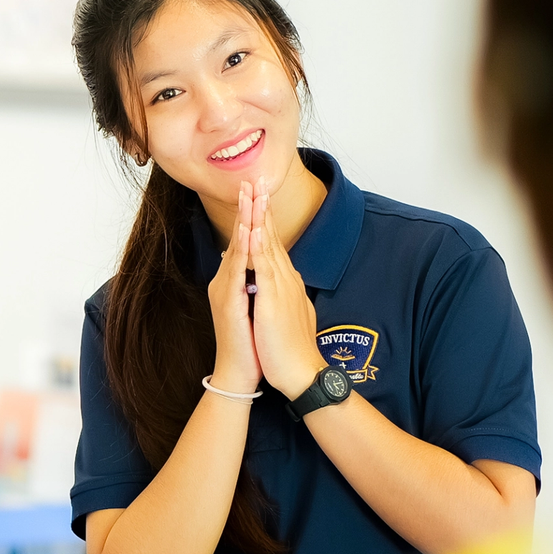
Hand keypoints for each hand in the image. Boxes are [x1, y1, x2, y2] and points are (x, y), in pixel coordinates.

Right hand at [204, 181, 261, 393]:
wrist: (239, 371)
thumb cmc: (249, 342)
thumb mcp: (252, 305)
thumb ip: (249, 281)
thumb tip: (250, 262)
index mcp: (235, 279)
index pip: (245, 240)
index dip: (252, 215)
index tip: (258, 190)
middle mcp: (227, 280)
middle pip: (238, 236)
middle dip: (246, 207)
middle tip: (250, 180)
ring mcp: (226, 290)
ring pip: (237, 248)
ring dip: (243, 221)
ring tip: (248, 196)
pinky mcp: (229, 303)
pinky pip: (237, 272)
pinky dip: (244, 251)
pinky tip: (248, 233)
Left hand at [247, 190, 328, 395]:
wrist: (301, 373)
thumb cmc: (290, 349)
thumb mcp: (284, 313)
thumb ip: (279, 294)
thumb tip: (275, 282)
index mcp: (284, 282)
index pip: (272, 244)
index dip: (264, 219)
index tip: (257, 197)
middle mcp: (285, 278)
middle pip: (271, 236)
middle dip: (261, 207)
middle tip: (255, 180)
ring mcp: (281, 286)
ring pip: (268, 244)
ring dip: (259, 217)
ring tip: (252, 192)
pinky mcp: (274, 298)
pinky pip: (264, 267)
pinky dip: (257, 247)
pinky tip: (251, 229)